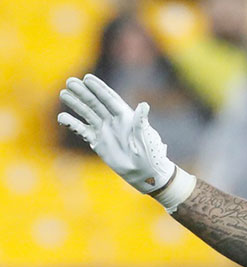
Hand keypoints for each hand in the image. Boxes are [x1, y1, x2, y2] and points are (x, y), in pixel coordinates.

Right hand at [57, 74, 194, 211]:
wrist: (143, 172)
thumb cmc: (150, 153)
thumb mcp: (146, 136)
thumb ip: (141, 121)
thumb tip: (144, 105)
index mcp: (125, 116)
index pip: (109, 99)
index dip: (99, 88)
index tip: (87, 78)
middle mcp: (113, 120)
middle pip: (95, 103)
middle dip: (83, 92)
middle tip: (70, 82)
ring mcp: (104, 130)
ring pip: (87, 113)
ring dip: (76, 104)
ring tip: (64, 94)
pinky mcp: (97, 141)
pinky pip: (82, 130)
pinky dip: (72, 124)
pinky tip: (62, 118)